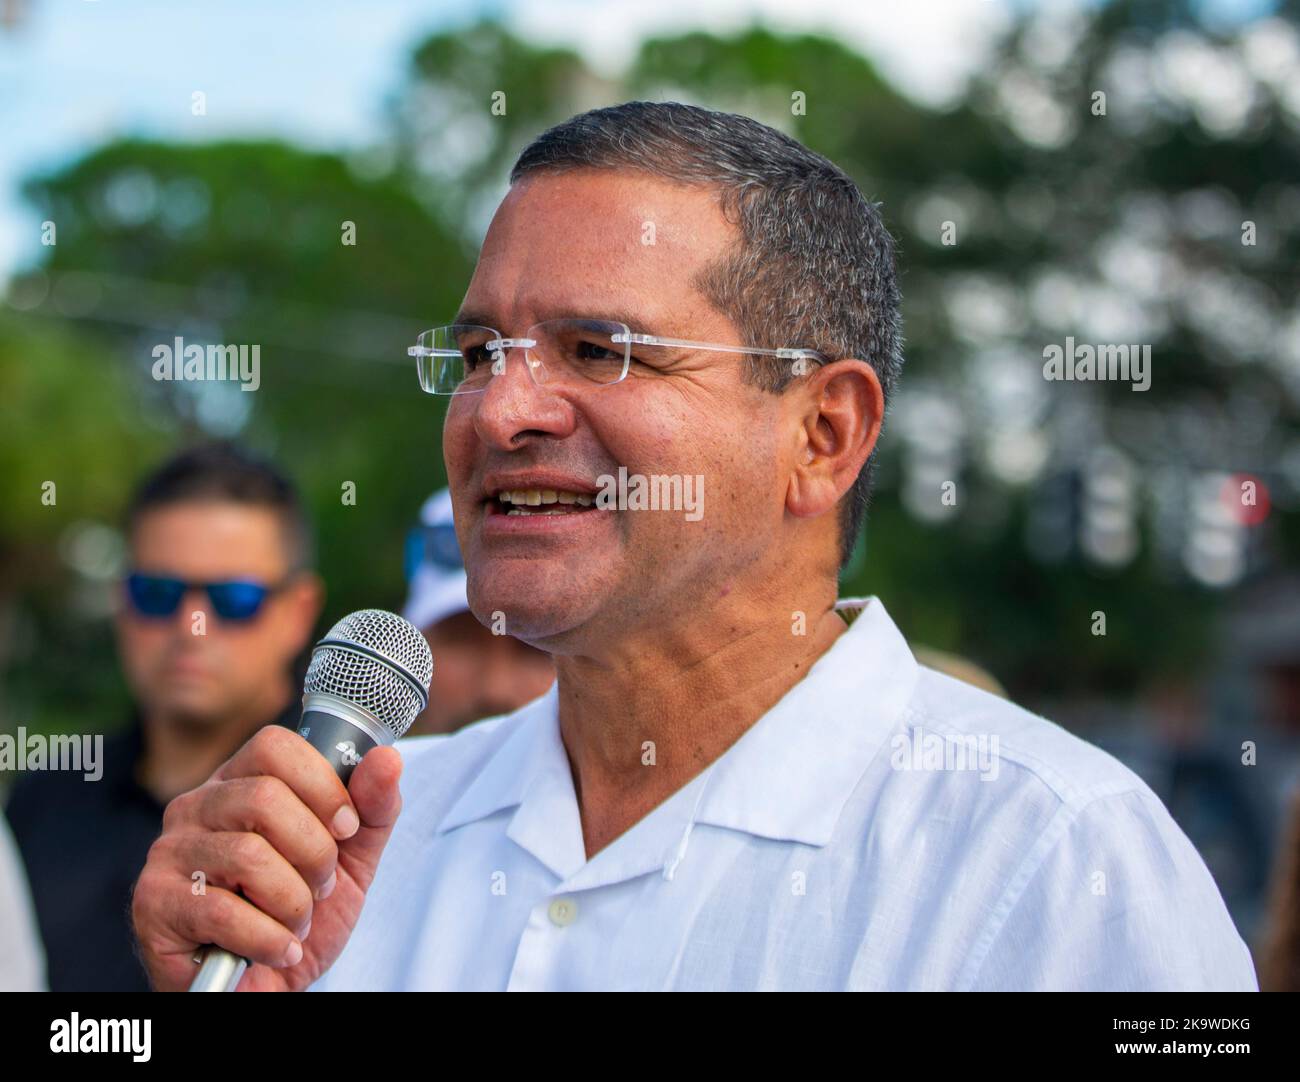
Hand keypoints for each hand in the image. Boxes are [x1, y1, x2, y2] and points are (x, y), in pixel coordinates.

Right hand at [130, 725, 401, 990]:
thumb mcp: (351, 858)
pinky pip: (223, 911)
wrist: (266, 987)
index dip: (322, 786)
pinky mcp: (154, 903)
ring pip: (248, 856)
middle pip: (265, 797)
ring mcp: (169, 853)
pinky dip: (269, 938)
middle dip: (314, 852)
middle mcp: (196, 807)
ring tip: (297, 922)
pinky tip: (277, 949)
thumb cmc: (300, 914)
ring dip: (293, 901)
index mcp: (240, 782)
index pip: (275, 746)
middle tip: (320, 887)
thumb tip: (388, 758)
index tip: (345, 828)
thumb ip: (372, 808)